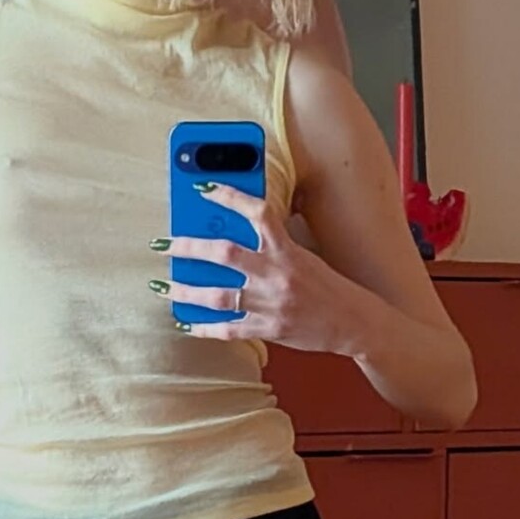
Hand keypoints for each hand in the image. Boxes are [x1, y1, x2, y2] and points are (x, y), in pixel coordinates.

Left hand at [150, 182, 360, 354]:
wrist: (354, 323)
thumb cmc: (328, 287)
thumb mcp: (305, 256)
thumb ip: (274, 246)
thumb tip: (237, 234)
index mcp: (288, 250)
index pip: (257, 212)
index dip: (229, 196)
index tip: (203, 188)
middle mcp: (277, 275)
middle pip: (224, 253)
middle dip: (189, 247)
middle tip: (165, 244)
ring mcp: (270, 304)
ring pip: (218, 295)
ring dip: (186, 290)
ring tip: (165, 286)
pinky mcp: (269, 330)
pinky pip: (228, 329)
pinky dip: (204, 327)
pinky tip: (187, 323)